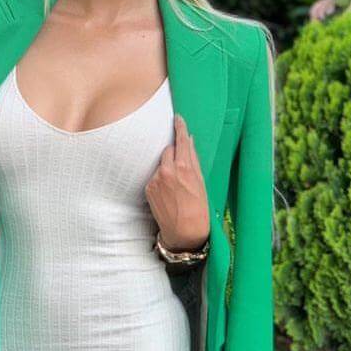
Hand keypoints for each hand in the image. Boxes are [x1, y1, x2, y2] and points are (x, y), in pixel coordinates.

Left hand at [145, 113, 209, 251]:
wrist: (184, 232)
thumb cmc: (198, 208)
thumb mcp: (201, 182)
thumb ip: (193, 160)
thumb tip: (188, 142)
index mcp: (184, 168)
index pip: (181, 140)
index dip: (180, 128)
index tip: (177, 118)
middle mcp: (167, 171)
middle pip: (168, 149)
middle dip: (174, 152)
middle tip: (181, 164)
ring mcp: (156, 179)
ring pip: (161, 163)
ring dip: (167, 167)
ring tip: (176, 185)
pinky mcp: (148, 188)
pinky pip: (155, 176)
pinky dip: (161, 179)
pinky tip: (168, 192)